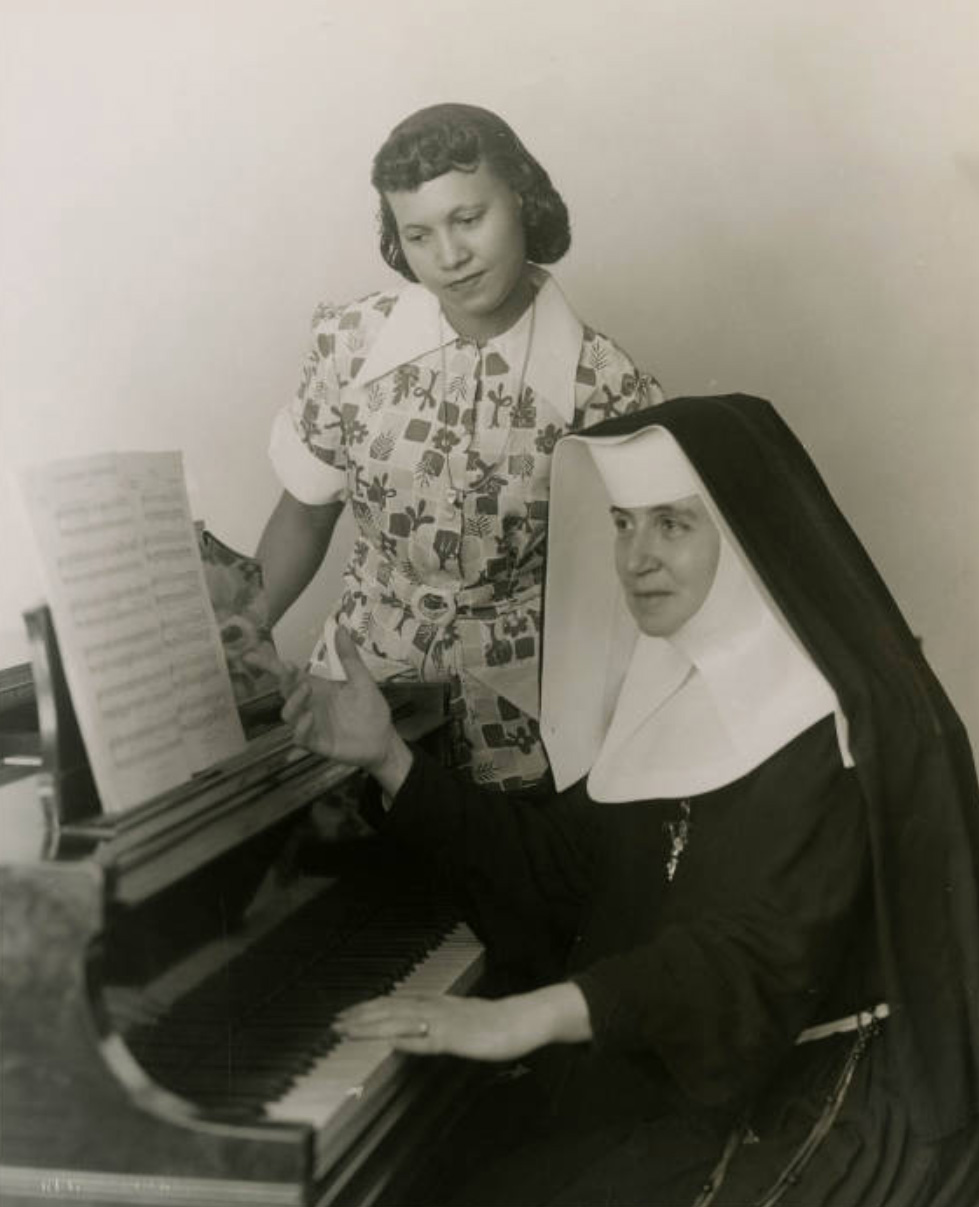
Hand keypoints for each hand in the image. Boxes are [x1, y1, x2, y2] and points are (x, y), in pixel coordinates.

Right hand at [249, 629, 412, 792]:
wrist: (382, 739)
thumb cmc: (370, 708)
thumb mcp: (361, 679)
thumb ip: (348, 657)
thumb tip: (341, 627)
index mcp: (316, 687)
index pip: (289, 675)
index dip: (270, 665)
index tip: (252, 654)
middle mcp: (308, 705)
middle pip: (285, 691)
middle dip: (283, 680)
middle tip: (289, 669)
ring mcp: (310, 725)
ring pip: (288, 714)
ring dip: (293, 701)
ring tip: (306, 690)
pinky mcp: (317, 743)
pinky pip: (300, 737)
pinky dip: (301, 727)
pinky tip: (309, 717)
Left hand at [333, 984, 591, 1061]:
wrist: (521, 1020)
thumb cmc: (491, 1023)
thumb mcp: (455, 1022)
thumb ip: (430, 1025)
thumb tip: (404, 1034)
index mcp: (433, 1003)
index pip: (392, 1002)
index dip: (366, 1009)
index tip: (343, 1015)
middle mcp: (434, 1007)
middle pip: (390, 1009)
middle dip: (360, 1016)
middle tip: (334, 1024)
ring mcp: (444, 1021)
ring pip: (401, 1020)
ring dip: (373, 1025)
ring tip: (350, 1030)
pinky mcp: (456, 1037)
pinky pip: (427, 1038)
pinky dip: (406, 1039)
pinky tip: (390, 1042)